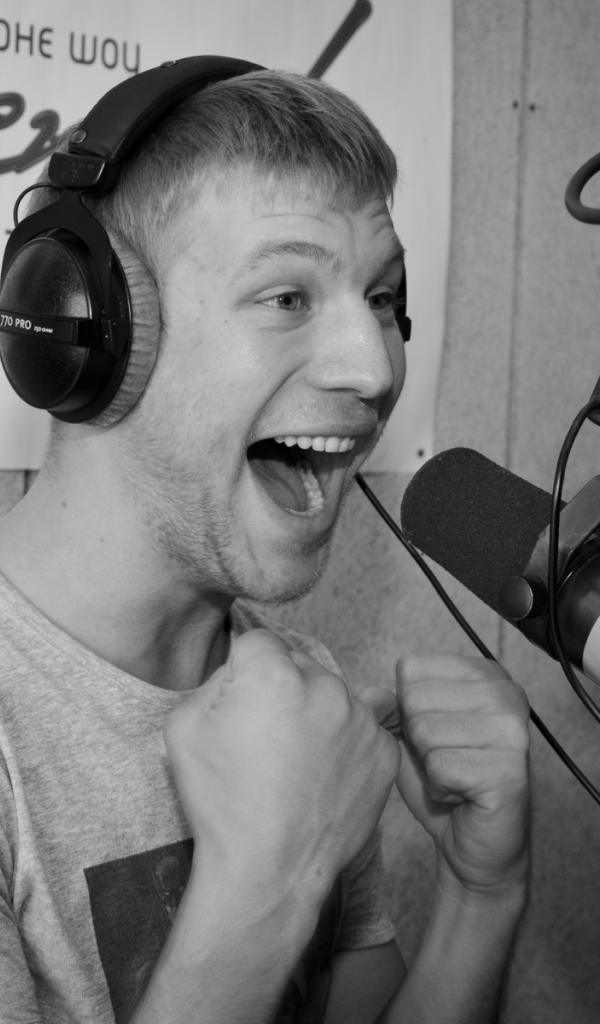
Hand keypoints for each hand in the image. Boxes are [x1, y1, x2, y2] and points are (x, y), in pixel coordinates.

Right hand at [164, 628, 398, 905]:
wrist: (268, 872)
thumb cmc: (220, 802)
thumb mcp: (184, 726)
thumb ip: (216, 680)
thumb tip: (244, 672)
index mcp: (274, 674)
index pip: (259, 642)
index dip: (244, 670)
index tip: (240, 704)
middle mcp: (326, 686)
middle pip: (300, 665)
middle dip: (284, 689)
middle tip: (268, 739)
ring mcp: (361, 720)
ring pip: (335, 696)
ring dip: (318, 714)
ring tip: (298, 763)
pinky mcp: (384, 752)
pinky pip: (364, 729)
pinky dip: (346, 745)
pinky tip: (324, 776)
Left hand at [386, 654, 529, 896]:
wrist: (473, 844)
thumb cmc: (443, 780)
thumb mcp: (410, 731)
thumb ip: (390, 704)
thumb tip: (372, 696)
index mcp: (485, 673)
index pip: (412, 668)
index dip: (407, 709)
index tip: (435, 732)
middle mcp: (507, 693)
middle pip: (415, 699)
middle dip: (417, 739)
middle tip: (444, 760)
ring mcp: (513, 731)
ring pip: (425, 732)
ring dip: (429, 765)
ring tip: (454, 777)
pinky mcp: (509, 771)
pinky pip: (440, 767)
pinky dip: (440, 789)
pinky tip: (462, 795)